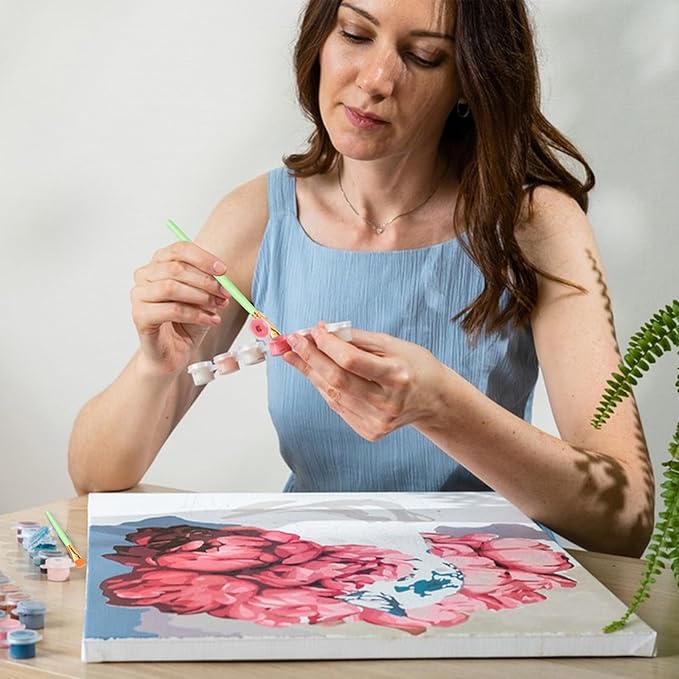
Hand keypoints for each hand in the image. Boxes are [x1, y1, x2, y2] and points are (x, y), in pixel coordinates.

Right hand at [130, 241, 230, 375]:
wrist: (172, 352)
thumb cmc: (185, 322)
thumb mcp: (202, 296)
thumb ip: (209, 282)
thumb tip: (223, 276)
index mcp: (158, 264)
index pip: (179, 249)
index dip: (203, 258)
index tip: (223, 270)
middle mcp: (144, 276)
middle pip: (176, 268)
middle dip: (206, 281)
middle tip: (224, 294)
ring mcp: (139, 296)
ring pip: (171, 288)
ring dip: (201, 297)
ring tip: (217, 308)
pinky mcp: (140, 316)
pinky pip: (171, 310)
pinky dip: (196, 315)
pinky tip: (210, 320)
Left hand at [283, 323, 444, 440]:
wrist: (433, 400)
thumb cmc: (415, 366)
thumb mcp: (392, 344)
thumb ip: (357, 338)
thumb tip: (323, 332)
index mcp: (397, 377)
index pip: (351, 361)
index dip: (327, 344)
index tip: (313, 330)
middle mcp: (387, 403)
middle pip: (337, 380)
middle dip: (310, 357)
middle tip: (292, 341)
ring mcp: (377, 421)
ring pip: (332, 394)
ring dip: (310, 372)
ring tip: (294, 354)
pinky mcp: (369, 431)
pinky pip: (337, 406)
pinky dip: (323, 387)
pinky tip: (314, 372)